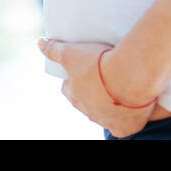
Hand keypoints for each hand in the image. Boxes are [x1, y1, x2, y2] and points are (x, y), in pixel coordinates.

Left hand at [37, 38, 167, 136]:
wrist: (129, 76)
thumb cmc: (99, 63)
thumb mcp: (72, 53)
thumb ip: (54, 50)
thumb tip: (40, 42)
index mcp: (74, 95)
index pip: (68, 89)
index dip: (74, 80)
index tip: (83, 70)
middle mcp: (88, 111)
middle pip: (86, 102)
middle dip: (92, 92)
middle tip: (104, 76)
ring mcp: (106, 120)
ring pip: (104, 114)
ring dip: (109, 104)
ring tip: (121, 88)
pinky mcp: (124, 127)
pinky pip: (123, 127)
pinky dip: (126, 120)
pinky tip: (131, 109)